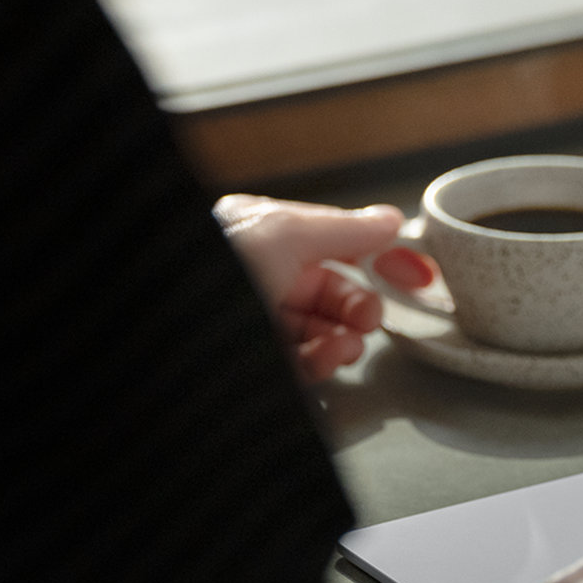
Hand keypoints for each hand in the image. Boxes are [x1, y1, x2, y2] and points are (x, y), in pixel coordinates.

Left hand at [212, 194, 437, 380]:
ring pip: (319, 330)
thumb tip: (388, 219)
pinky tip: (327, 356)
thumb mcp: (286, 233)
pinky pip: (302, 363)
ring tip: (346, 343)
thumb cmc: (215, 267)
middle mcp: (258, 274)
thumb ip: (344, 228)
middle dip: (357, 306)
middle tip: (369, 317)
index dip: (377, 253)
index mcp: (262, 233)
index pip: (333, 240)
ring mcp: (255, 320)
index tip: (415, 273)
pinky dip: (323, 361)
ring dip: (343, 338)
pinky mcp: (254, 361)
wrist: (166, 330)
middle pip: (330, 290)